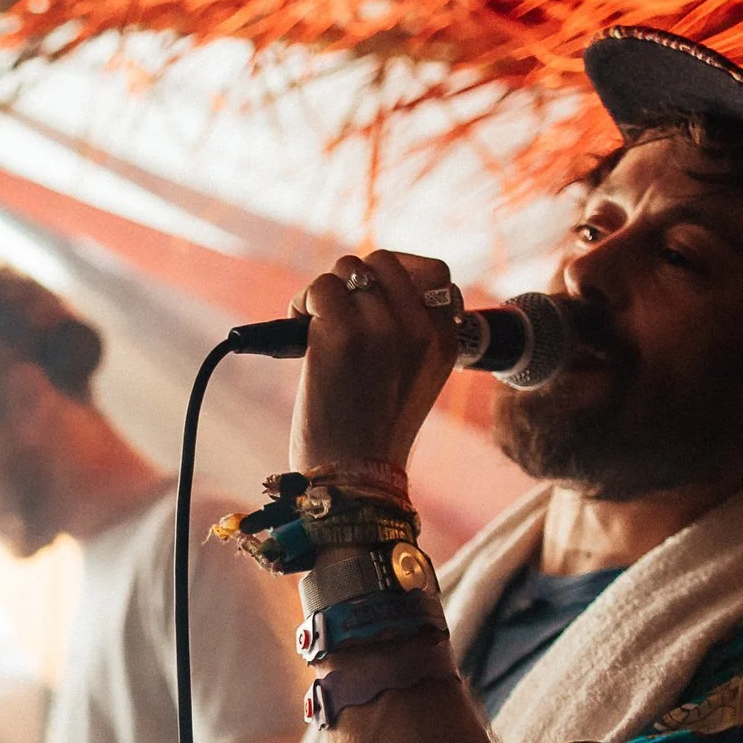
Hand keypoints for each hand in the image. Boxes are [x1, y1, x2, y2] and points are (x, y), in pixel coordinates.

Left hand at [288, 251, 463, 473]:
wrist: (352, 479)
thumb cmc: (372, 436)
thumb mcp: (413, 380)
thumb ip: (409, 333)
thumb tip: (367, 285)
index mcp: (445, 340)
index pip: (433, 274)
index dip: (395, 279)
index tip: (373, 302)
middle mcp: (419, 328)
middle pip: (383, 262)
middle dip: (354, 279)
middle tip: (335, 311)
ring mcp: (381, 327)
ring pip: (347, 270)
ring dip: (324, 292)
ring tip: (312, 323)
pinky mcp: (340, 332)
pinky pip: (319, 288)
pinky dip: (302, 303)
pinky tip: (298, 328)